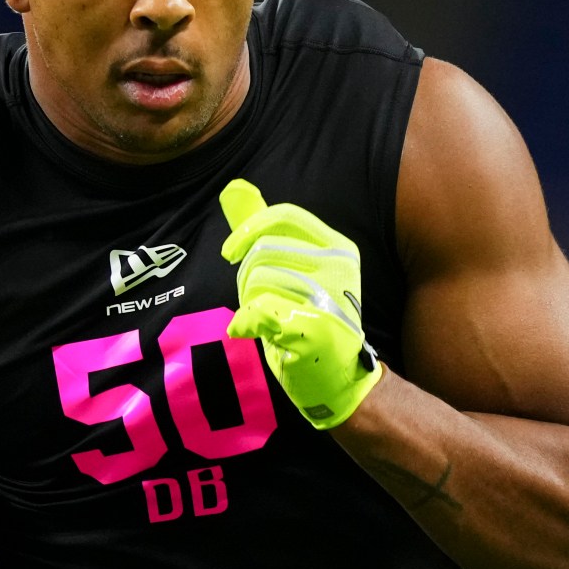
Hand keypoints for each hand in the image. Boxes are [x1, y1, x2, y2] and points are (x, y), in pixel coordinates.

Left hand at [218, 178, 385, 429]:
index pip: (284, 215)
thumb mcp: (297, 270)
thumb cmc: (311, 320)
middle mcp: (339, 268)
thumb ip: (267, 232)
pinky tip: (251, 331)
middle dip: (246, 277)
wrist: (338, 380)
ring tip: (266, 318)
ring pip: (258, 280)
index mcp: (337, 248)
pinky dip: (245, 322)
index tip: (230, 252)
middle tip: (257, 300)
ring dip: (247, 301)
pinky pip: (258, 309)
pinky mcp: (314, 328)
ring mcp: (330, 297)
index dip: (248, 229)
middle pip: (263, 250)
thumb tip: (235, 189)